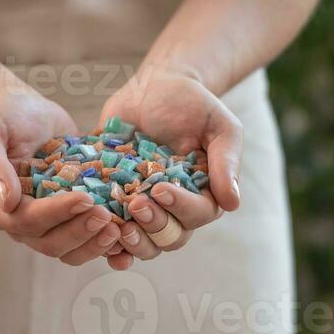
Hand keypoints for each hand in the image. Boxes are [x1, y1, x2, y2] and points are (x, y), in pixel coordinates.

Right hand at [0, 87, 120, 264]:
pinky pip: (86, 241)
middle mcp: (19, 223)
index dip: (56, 214)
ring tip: (120, 228)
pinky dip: (105, 245)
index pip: (26, 221)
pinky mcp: (68, 218)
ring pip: (69, 250)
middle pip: (50, 242)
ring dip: (94, 244)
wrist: (23, 111)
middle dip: (80, 232)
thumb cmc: (1, 118)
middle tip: (108, 215)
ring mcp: (46, 224)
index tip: (84, 198)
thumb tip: (7, 200)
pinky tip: (126, 237)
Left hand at [99, 70, 242, 269]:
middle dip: (153, 225)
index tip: (160, 189)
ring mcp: (146, 210)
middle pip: (170, 237)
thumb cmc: (192, 105)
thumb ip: (225, 162)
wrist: (153, 88)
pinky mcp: (118, 205)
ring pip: (145, 244)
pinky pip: (115, 236)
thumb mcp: (218, 126)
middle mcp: (176, 210)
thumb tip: (233, 203)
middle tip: (135, 204)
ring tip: (117, 226)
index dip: (179, 207)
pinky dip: (109, 246)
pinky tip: (101, 242)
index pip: (197, 214)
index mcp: (204, 194)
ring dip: (132, 242)